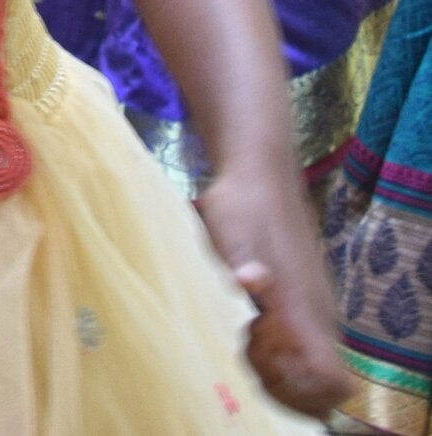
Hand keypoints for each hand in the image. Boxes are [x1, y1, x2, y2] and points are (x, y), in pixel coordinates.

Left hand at [196, 166, 356, 421]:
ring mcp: (316, 310)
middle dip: (283, 383)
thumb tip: (249, 282)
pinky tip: (252, 323)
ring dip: (279, 366)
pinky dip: (280, 350)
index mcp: (303, 307)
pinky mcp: (307, 303)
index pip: (333, 379)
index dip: (301, 389)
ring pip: (312, 368)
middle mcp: (319, 315)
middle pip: (321, 386)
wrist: (259, 174)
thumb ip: (242, 263)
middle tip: (248, 347)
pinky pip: (305, 348)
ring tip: (247, 333)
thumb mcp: (230, 231)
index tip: (263, 359)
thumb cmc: (241, 205)